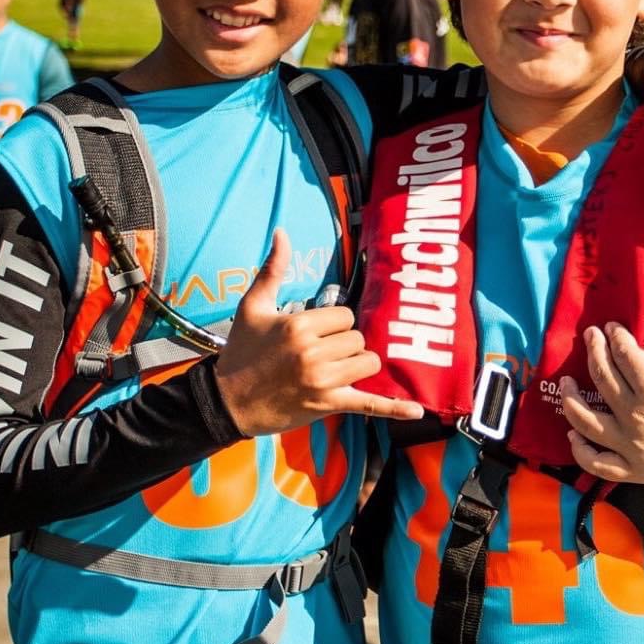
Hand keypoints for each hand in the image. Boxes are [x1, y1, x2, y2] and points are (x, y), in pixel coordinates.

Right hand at [214, 230, 423, 435]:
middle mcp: (314, 353)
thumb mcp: (253, 307)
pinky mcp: (329, 405)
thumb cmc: (240, 351)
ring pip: (368, 362)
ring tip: (336, 368)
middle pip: (358, 338)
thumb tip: (282, 232)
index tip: (316, 333)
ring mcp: (323, 381)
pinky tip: (417, 411)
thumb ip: (273, 269)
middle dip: (344, 345)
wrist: (227, 401)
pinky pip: (370, 405)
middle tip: (320, 353)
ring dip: (358, 364)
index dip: (335, 324)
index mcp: (299, 326)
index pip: (346, 316)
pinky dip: (394, 408)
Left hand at [560, 308, 643, 488]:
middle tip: (590, 337)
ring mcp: (631, 446)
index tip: (611, 328)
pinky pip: (596, 463)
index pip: (623, 354)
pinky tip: (573, 433)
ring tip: (565, 382)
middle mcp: (636, 416)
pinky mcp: (634, 471)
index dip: (615, 336)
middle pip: (602, 378)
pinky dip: (580, 450)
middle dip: (594, 352)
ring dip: (571, 399)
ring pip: (586, 420)